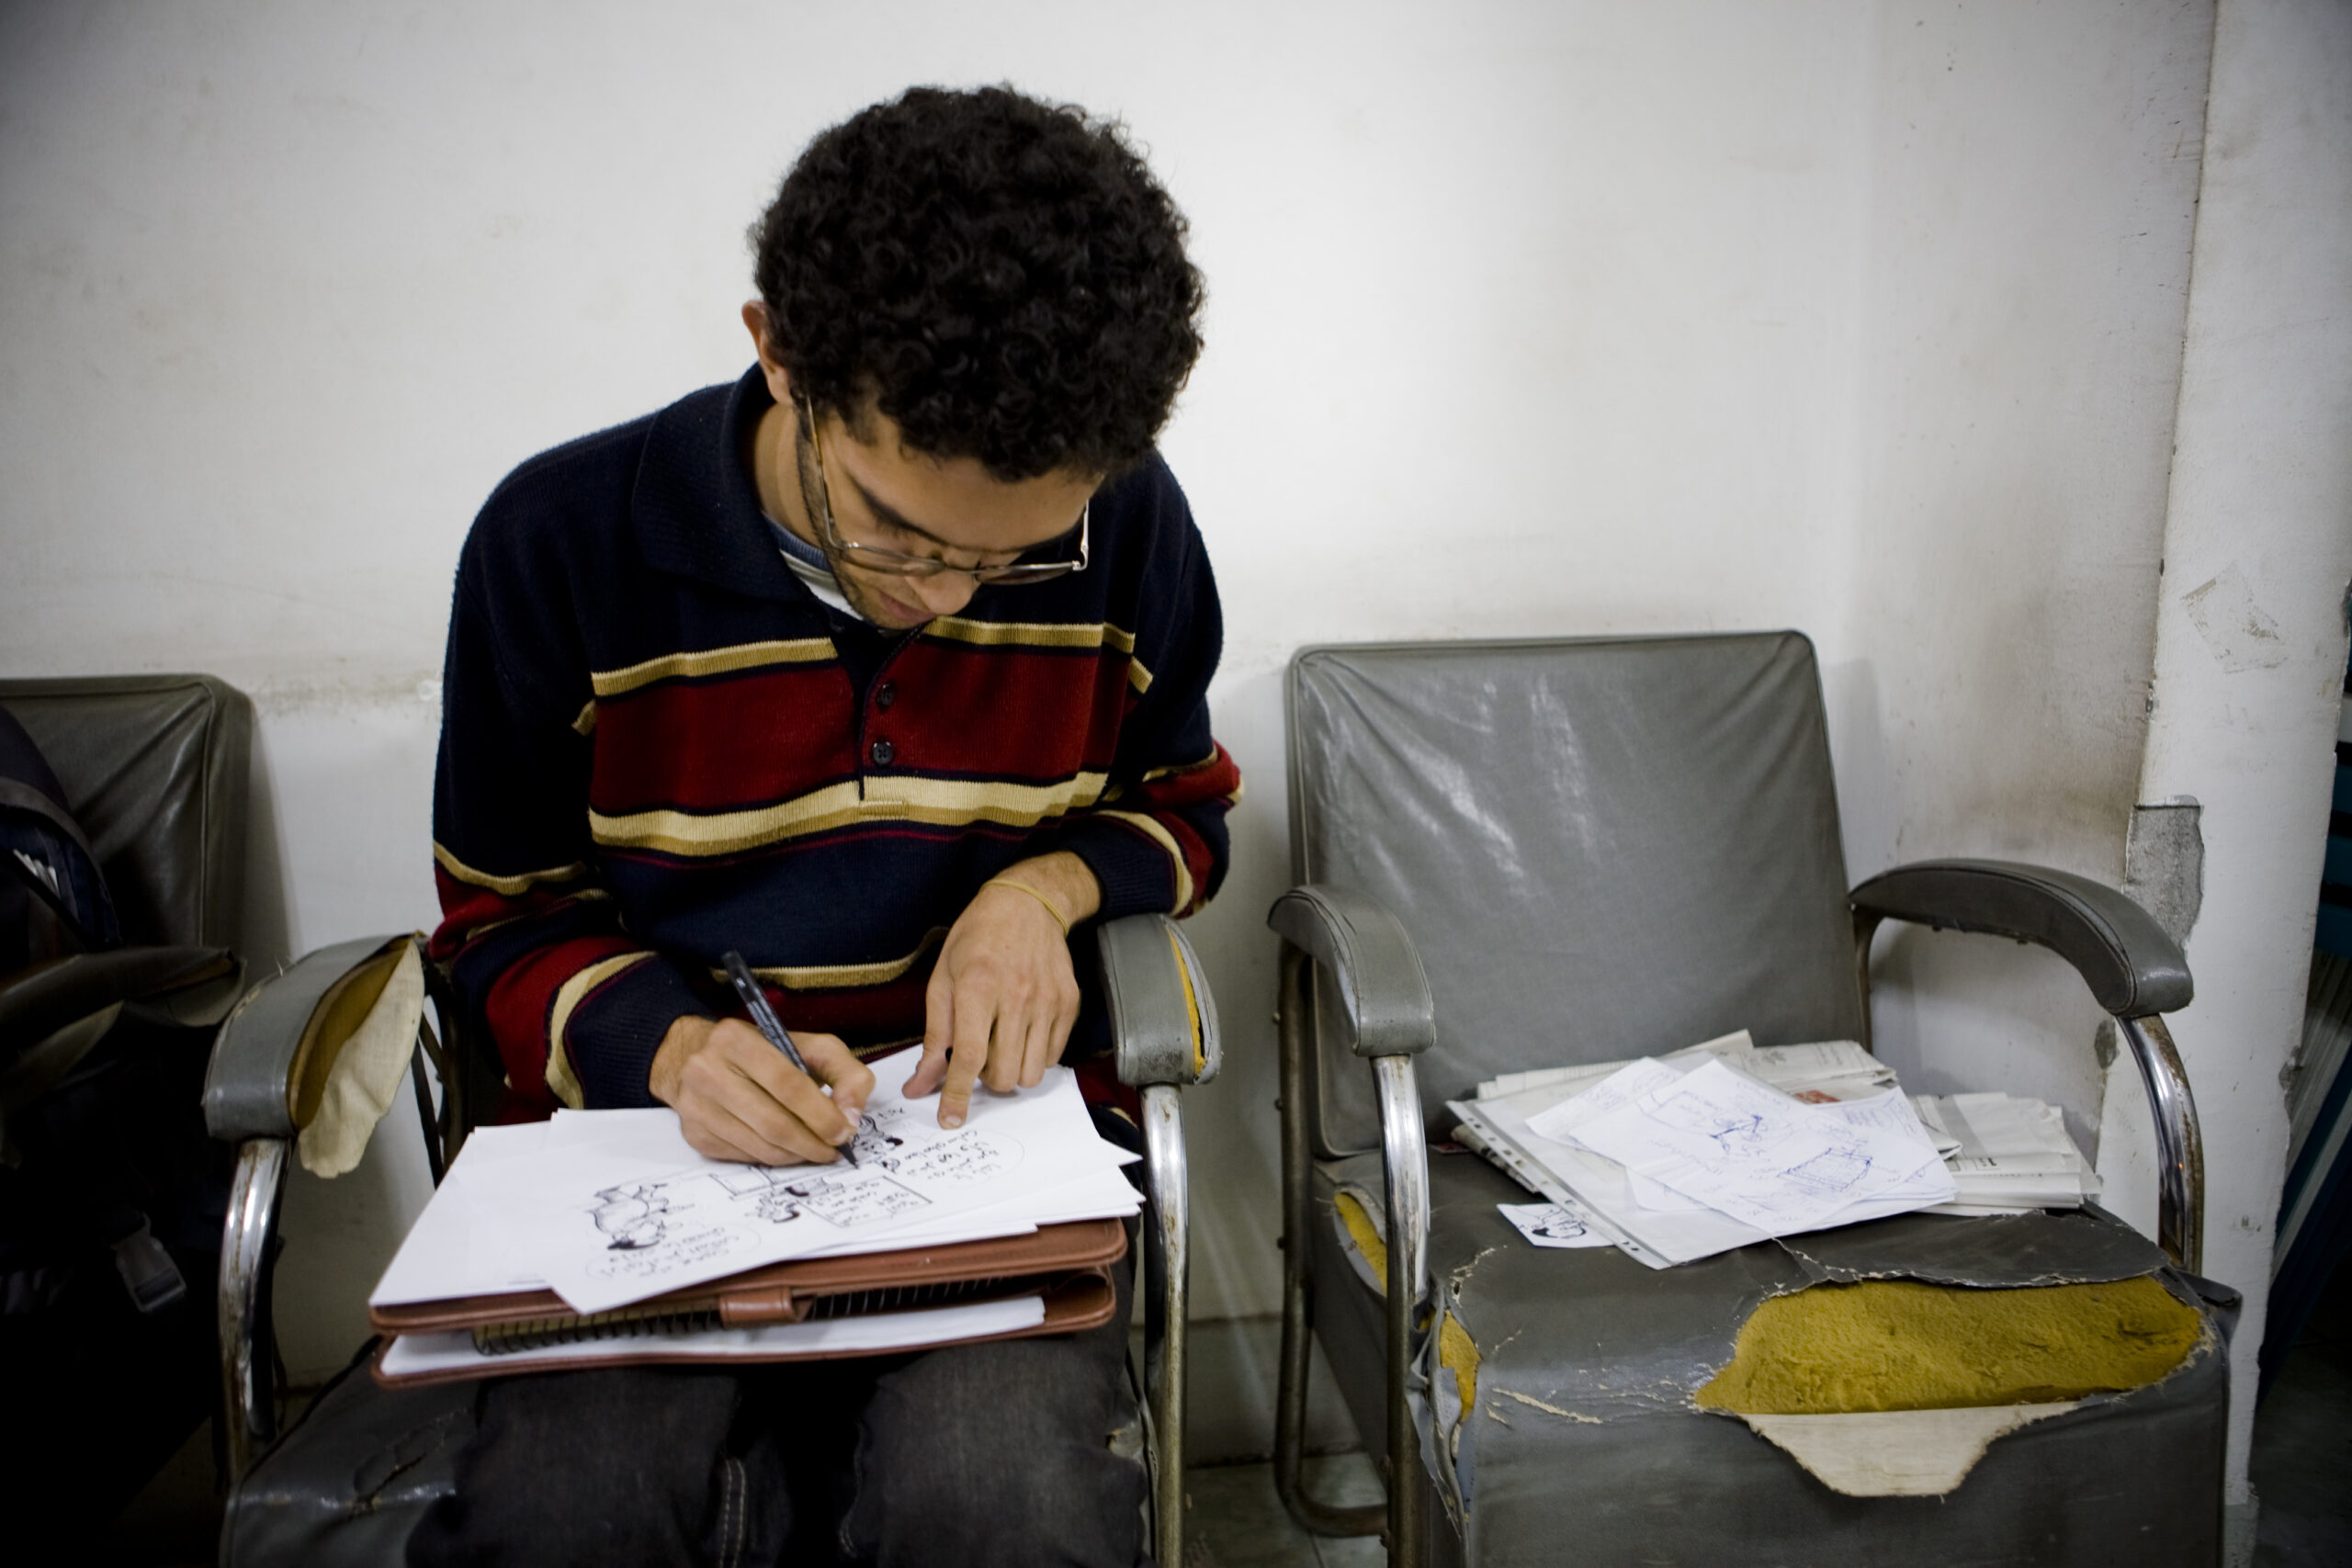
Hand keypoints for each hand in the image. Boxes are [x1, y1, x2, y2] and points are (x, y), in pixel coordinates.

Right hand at [648, 1015, 874, 1164]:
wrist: (697, 1057)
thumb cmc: (764, 1052)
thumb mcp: (810, 1047)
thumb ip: (845, 1073)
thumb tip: (851, 1117)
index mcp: (737, 1039)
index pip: (787, 1084)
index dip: (821, 1114)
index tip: (845, 1131)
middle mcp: (707, 1071)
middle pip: (772, 1122)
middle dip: (812, 1143)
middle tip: (833, 1150)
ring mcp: (695, 1105)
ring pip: (759, 1146)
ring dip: (795, 1155)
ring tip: (815, 1150)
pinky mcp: (693, 1133)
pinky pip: (743, 1157)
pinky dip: (772, 1157)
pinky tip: (785, 1147)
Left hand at [907, 852, 1100, 1126]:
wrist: (1027, 903)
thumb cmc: (977, 939)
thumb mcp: (942, 980)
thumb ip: (933, 1037)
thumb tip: (919, 1085)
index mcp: (977, 987)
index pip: (967, 1057)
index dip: (956, 1095)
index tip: (950, 1119)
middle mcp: (1017, 996)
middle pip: (1003, 1076)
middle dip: (986, 1080)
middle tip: (978, 1055)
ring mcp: (1048, 1001)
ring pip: (1031, 1074)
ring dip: (1011, 1070)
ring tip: (1002, 1042)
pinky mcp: (1069, 1004)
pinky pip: (1053, 1057)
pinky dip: (1034, 1057)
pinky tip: (1022, 1031)